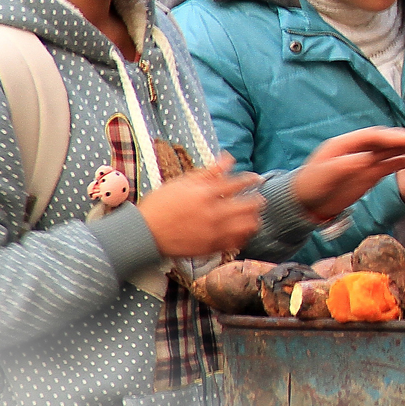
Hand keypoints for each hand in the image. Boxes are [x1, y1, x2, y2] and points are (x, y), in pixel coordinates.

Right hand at [138, 154, 263, 257]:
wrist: (145, 233)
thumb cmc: (161, 204)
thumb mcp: (182, 182)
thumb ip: (209, 172)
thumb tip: (229, 158)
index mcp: (205, 194)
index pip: (238, 184)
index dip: (250, 180)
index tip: (256, 179)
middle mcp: (213, 213)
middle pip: (248, 206)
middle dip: (257, 201)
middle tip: (259, 200)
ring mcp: (213, 232)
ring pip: (247, 226)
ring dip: (253, 219)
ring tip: (253, 216)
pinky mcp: (211, 247)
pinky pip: (237, 243)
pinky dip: (244, 236)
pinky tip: (242, 231)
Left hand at [292, 126, 404, 221]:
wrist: (305, 204)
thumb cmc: (310, 186)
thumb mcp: (325, 175)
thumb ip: (344, 166)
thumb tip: (365, 159)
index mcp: (344, 144)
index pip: (373, 136)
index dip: (393, 136)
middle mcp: (357, 149)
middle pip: (385, 141)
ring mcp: (365, 161)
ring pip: (391, 152)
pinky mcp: (369, 173)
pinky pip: (390, 165)